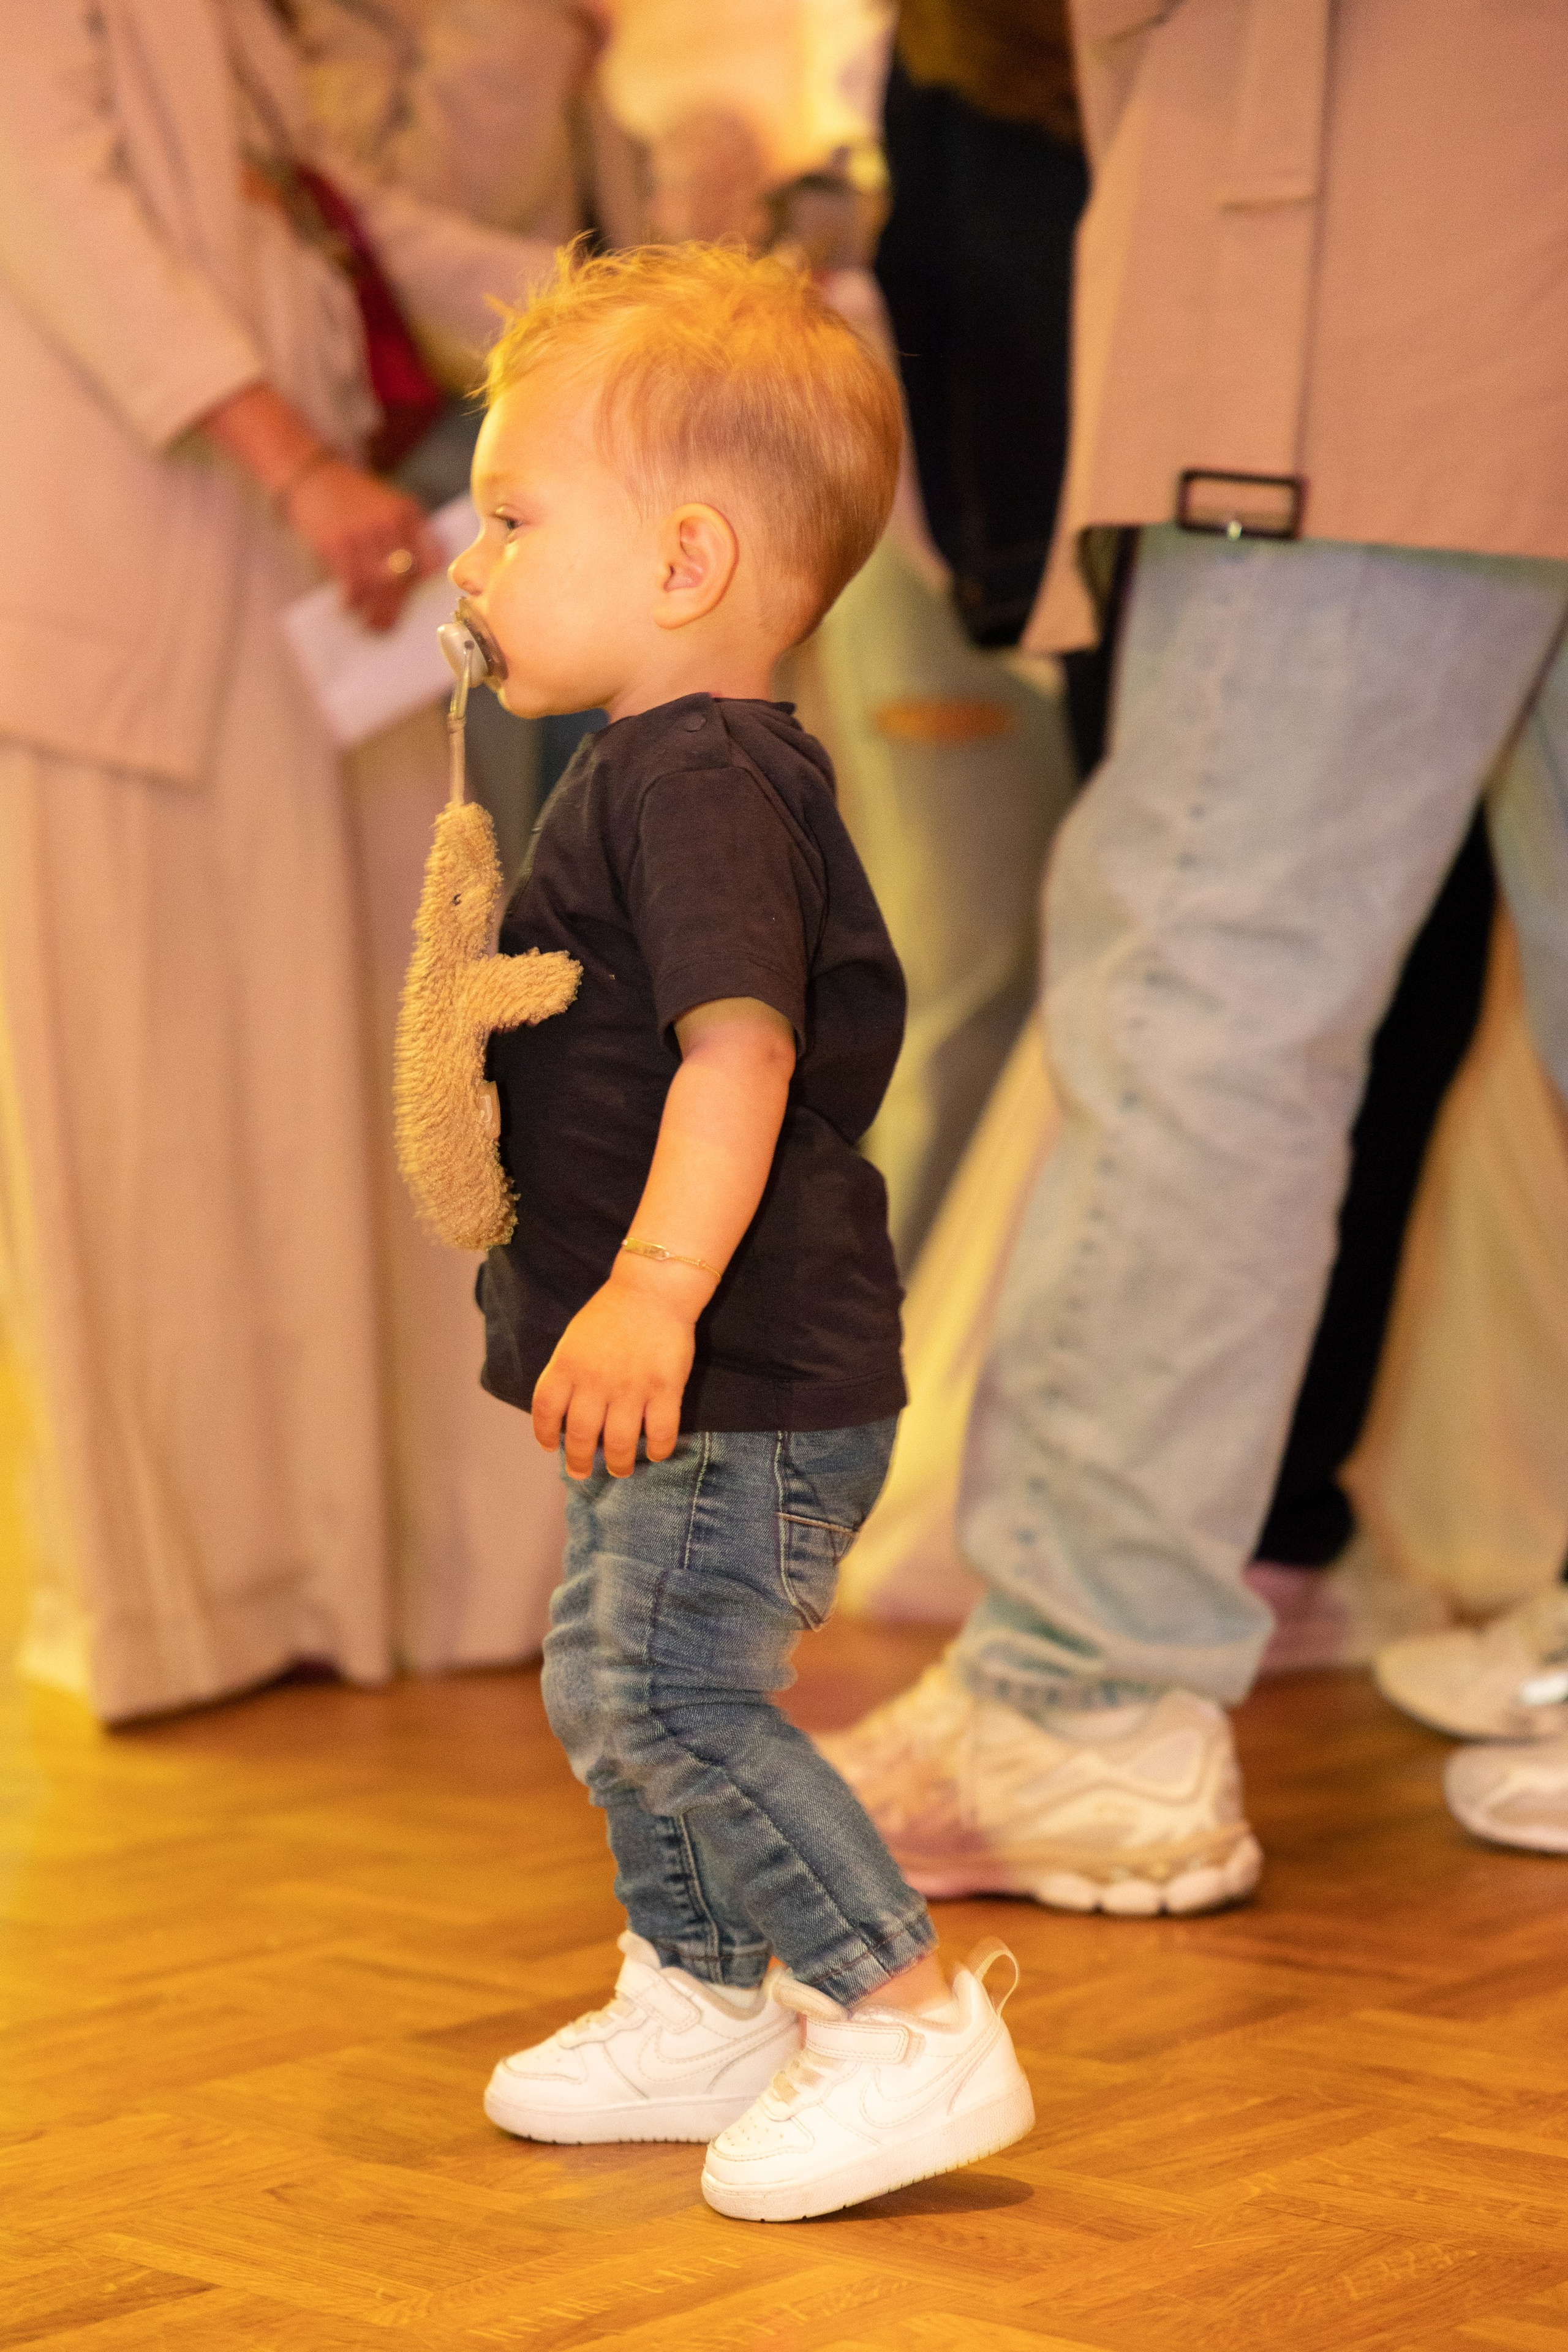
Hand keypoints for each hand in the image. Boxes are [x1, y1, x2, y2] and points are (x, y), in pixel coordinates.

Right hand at [284, 459, 440, 630]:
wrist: (312, 473)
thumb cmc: (353, 498)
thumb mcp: (387, 504)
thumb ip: (403, 536)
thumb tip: (410, 587)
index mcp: (408, 512)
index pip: (431, 557)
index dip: (429, 585)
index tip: (425, 605)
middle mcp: (391, 522)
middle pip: (404, 577)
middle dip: (397, 608)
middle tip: (389, 627)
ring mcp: (364, 532)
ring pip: (379, 585)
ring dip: (376, 612)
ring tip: (372, 626)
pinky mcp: (338, 542)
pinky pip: (352, 582)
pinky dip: (352, 600)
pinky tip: (350, 608)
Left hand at [532, 1258, 707, 1477]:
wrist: (653, 1289)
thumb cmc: (612, 1313)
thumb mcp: (575, 1338)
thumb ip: (568, 1373)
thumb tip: (564, 1412)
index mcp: (568, 1365)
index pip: (545, 1410)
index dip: (544, 1434)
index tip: (550, 1447)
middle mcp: (595, 1380)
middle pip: (580, 1435)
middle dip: (579, 1461)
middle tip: (583, 1472)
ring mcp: (631, 1386)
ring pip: (619, 1442)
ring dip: (618, 1463)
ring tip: (620, 1469)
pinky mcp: (665, 1388)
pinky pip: (661, 1432)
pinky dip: (657, 1450)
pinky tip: (655, 1453)